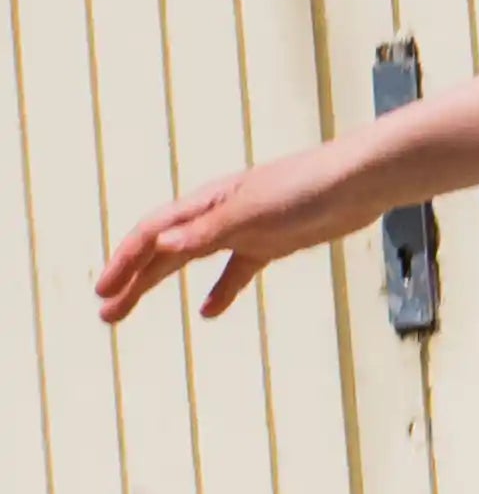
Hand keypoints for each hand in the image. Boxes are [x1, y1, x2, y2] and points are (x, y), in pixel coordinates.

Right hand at [95, 143, 385, 329]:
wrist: (359, 181)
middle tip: (105, 313)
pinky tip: (208, 312)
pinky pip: (235, 270)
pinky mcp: (272, 242)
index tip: (103, 292)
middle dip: (132, 280)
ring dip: (159, 284)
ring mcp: (244, 229)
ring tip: (130, 309)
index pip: (153, 234)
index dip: (124, 262)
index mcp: (207, 204)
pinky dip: (220, 290)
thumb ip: (209, 231)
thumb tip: (162, 243)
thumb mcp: (253, 213)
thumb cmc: (307, 188)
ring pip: (190, 260)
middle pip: (163, 250)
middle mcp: (218, 215)